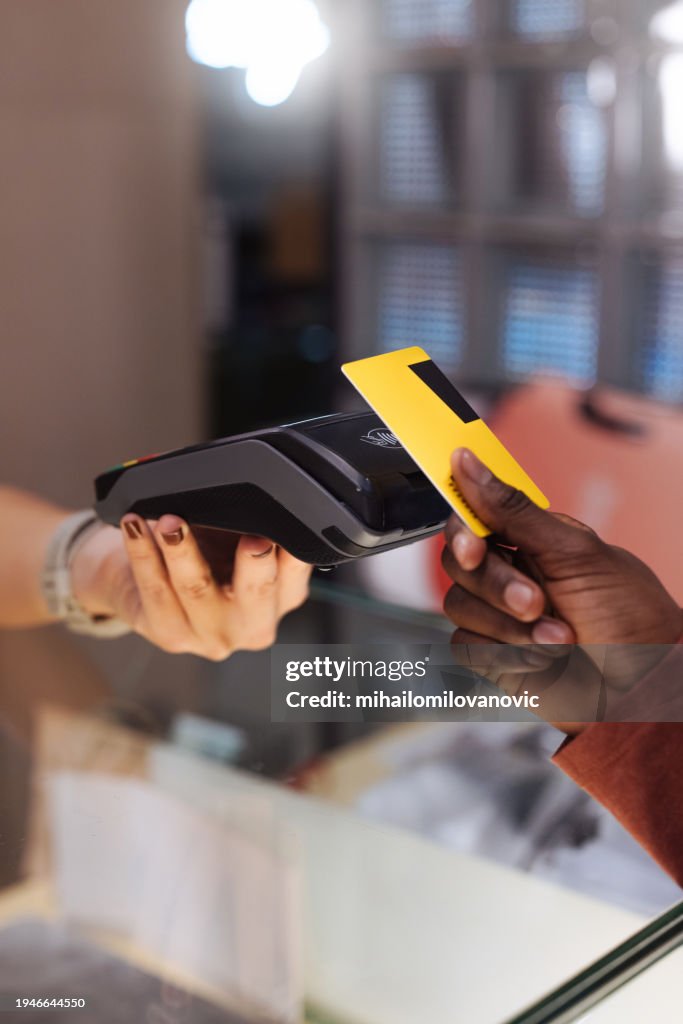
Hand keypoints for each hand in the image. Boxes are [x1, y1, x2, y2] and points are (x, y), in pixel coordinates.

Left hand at [70, 515, 311, 659]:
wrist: (154, 578)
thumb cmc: (207, 551)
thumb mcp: (238, 535)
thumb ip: (253, 522)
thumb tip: (255, 494)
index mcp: (282, 596)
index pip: (296, 572)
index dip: (293, 554)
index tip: (284, 531)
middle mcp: (253, 624)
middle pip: (258, 592)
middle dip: (255, 562)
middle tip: (252, 536)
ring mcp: (212, 636)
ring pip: (198, 589)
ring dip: (183, 550)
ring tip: (171, 521)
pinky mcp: (171, 635)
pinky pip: (155, 591)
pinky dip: (143, 554)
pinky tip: (135, 527)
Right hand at [441, 449, 681, 728]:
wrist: (646, 689)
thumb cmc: (629, 616)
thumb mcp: (574, 552)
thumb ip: (513, 509)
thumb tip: (467, 461)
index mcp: (530, 539)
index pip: (473, 519)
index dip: (463, 531)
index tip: (476, 546)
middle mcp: (510, 573)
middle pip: (458, 563)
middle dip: (496, 586)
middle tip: (535, 602)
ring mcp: (499, 615)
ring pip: (458, 605)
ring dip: (507, 626)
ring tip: (559, 638)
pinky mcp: (493, 656)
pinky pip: (464, 644)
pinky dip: (502, 653)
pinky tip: (542, 659)